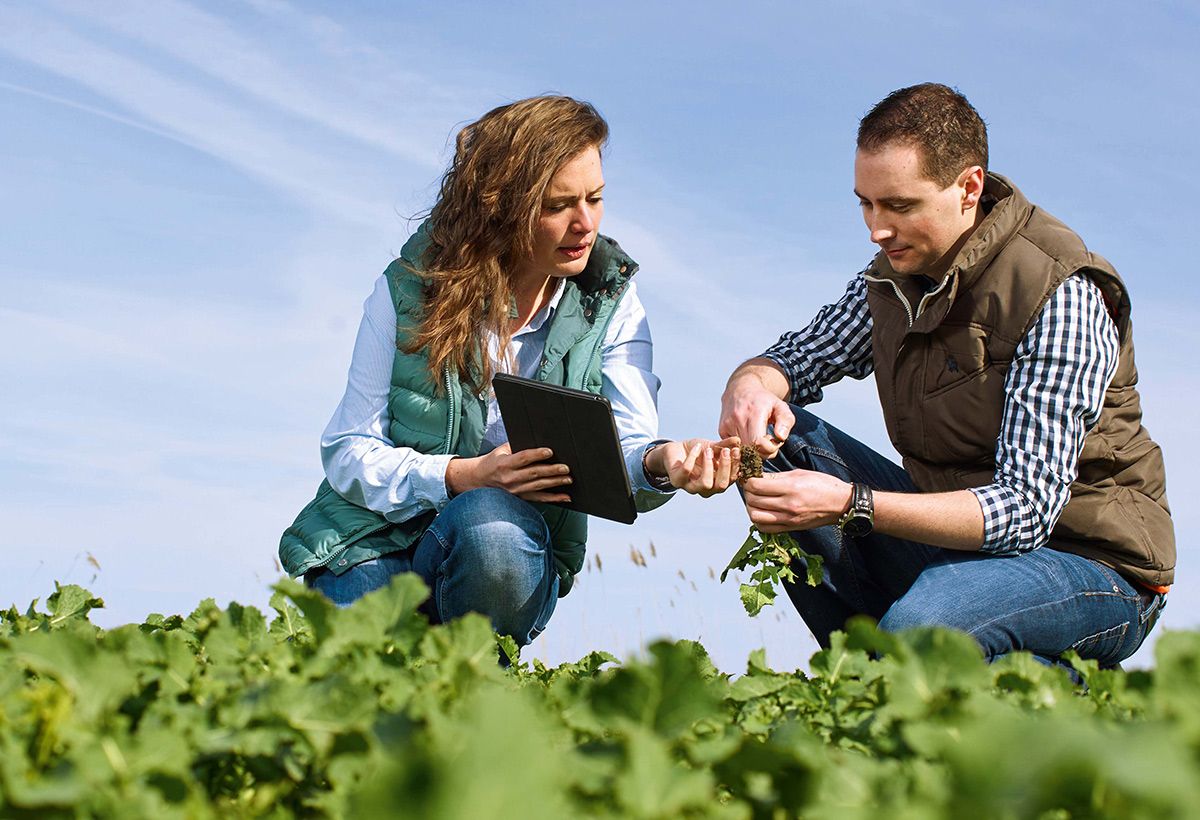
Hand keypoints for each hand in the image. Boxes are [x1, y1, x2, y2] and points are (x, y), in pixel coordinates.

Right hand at [445, 444, 571, 502]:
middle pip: (534, 474)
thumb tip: (538, 439)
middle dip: (551, 470)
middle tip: (566, 467)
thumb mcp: (502, 450)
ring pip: (538, 486)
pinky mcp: (520, 498)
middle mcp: (509, 479)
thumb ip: (517, 445)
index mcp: (504, 464)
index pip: (523, 459)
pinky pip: (539, 499)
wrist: (480, 479)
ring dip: (555, 483)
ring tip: (568, 479)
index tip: (550, 451)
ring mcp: (515, 490)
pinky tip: (565, 497)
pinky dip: (553, 498)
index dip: (537, 454)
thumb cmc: (493, 461)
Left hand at [645, 437, 740, 496]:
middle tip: (725, 451)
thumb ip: (725, 445)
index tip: (736, 450)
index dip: (735, 466)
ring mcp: (691, 487)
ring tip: (708, 450)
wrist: (675, 450)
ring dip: (709, 466)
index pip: (731, 479)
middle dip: (725, 467)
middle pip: (721, 486)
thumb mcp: (712, 447)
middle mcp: (706, 489)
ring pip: (705, 484)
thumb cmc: (696, 452)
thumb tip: (738, 440)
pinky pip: (687, 471)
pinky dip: (692, 457)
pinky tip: (696, 447)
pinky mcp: (677, 480)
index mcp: (717, 482)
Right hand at [719, 374, 794, 457]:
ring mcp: (727, 425)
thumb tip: (781, 437)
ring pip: (741, 451)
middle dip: (763, 451)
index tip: (775, 441)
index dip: (770, 448)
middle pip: (750, 450)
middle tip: (769, 441)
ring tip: (759, 438)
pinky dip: (743, 447)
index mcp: (754, 413)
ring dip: (753, 450)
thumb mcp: (781, 406)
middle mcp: (737, 419)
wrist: (740, 389)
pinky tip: (749, 437)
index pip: (759, 443)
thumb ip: (786, 421)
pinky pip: (734, 447)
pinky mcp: (721, 430)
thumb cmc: (763, 400)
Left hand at [741, 469, 851, 533]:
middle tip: (752, 488)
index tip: (751, 477)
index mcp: (791, 488)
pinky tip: (763, 512)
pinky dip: (759, 520)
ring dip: (751, 508)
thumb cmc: (823, 485)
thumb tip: (758, 477)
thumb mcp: (800, 473)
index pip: (756, 486)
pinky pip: (765, 528)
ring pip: (755, 517)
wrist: (841, 504)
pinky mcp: (791, 528)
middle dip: (748, 493)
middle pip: (752, 501)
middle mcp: (788, 505)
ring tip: (756, 500)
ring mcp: (789, 519)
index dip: (749, 481)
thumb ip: (777, 477)